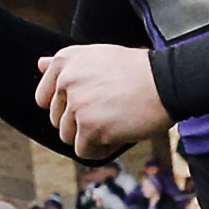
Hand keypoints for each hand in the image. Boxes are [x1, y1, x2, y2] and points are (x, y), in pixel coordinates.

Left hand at [37, 45, 172, 156]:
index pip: (44, 99)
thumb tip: (39, 63)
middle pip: (57, 120)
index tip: (92, 103)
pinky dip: (101, 150)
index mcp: (66, 61)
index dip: (67, 108)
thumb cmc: (139, 71)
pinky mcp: (89, 127)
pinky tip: (119, 136)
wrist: (168, 82)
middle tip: (111, 112)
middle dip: (81, 123)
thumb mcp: (99, 57)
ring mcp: (76, 105)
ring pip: (68, 137)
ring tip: (116, 123)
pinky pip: (83, 151)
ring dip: (91, 137)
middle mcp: (66, 81)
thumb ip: (66, 63)